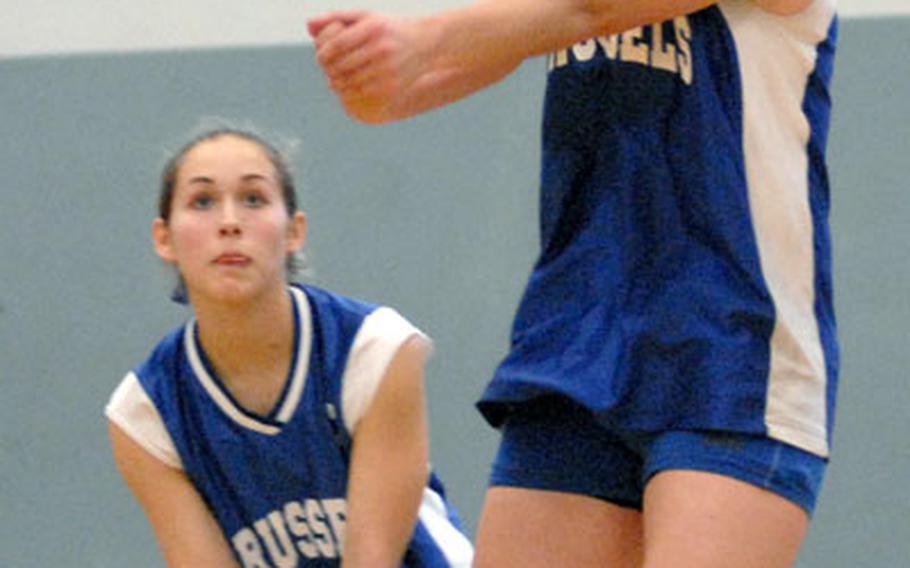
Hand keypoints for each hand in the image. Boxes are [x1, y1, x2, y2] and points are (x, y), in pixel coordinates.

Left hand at [308, 11, 429, 121]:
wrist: (427, 43)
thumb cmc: (390, 28)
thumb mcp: (366, 16)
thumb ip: (336, 17)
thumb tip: (308, 26)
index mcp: (373, 28)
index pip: (338, 44)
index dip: (324, 53)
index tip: (320, 57)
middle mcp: (382, 47)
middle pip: (343, 64)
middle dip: (329, 70)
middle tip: (327, 71)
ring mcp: (389, 68)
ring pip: (351, 81)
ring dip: (338, 84)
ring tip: (334, 82)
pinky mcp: (393, 85)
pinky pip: (363, 93)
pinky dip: (350, 94)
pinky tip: (346, 91)